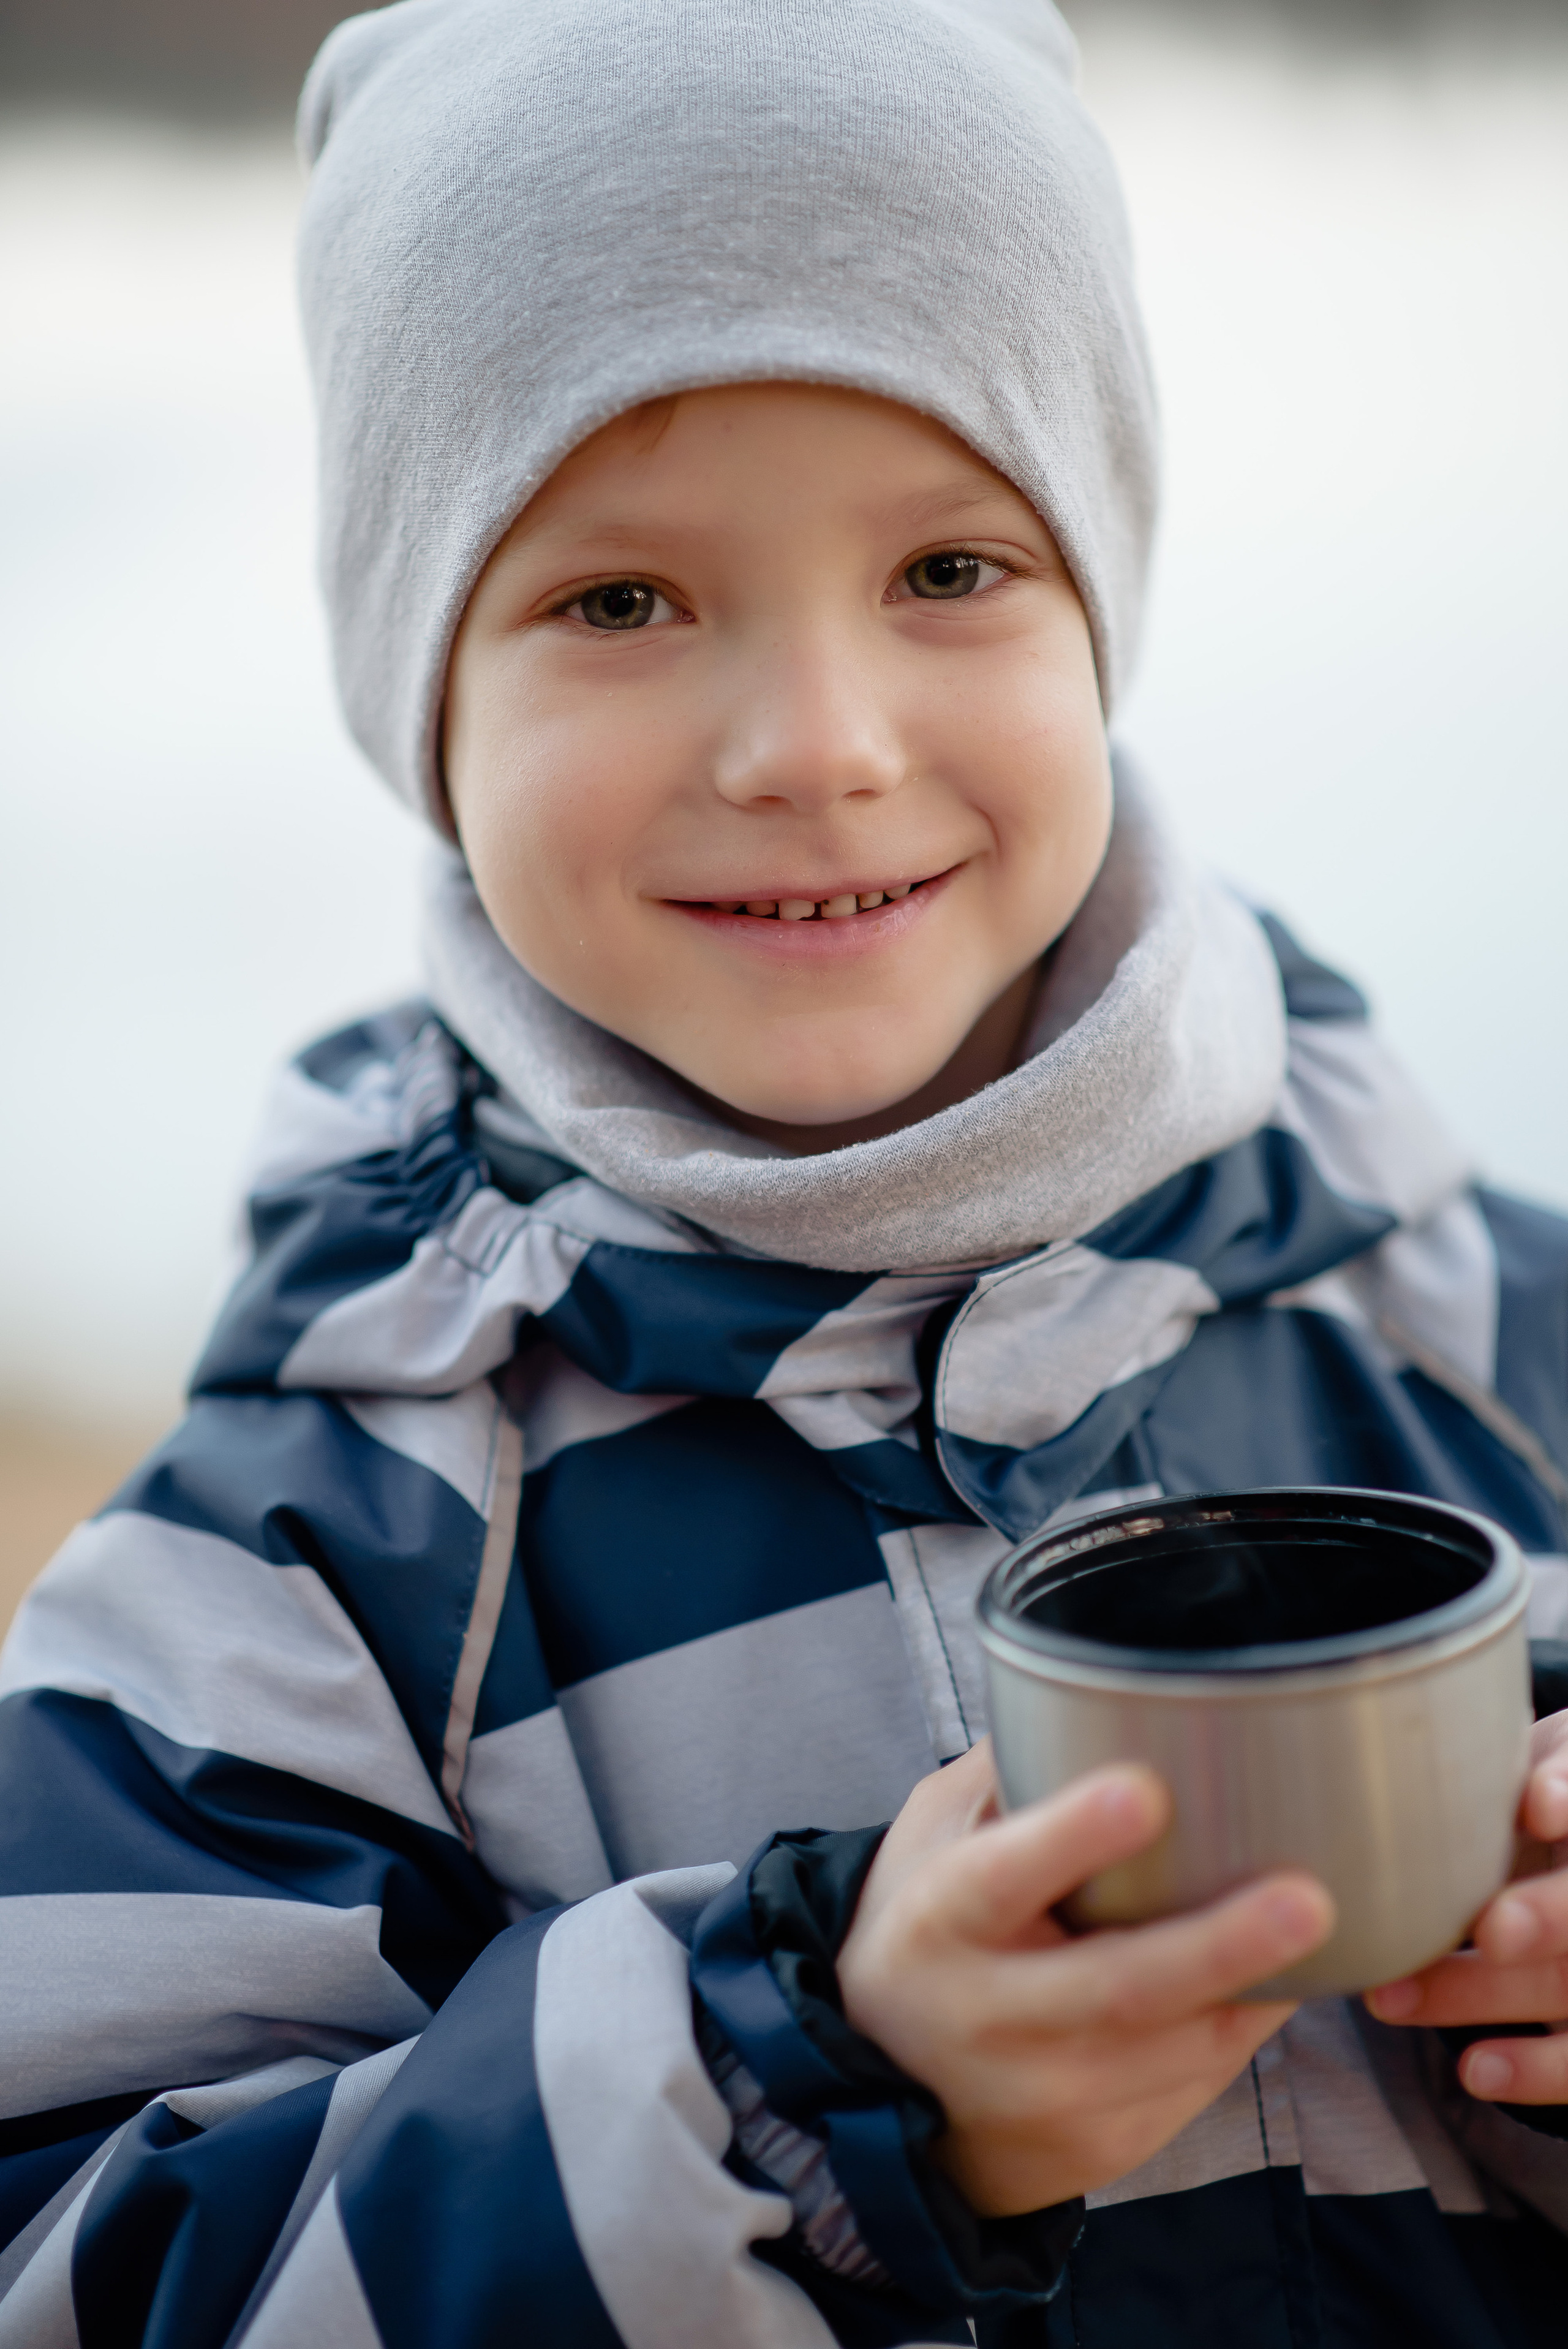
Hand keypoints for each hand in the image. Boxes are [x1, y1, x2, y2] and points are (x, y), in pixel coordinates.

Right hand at [835, 1741, 1334, 2216]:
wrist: (882, 2089)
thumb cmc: (927, 1928)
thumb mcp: (933, 1837)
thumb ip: (1009, 1773)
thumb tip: (1105, 1689)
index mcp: (940, 1921)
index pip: (1004, 1875)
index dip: (1072, 1836)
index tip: (1146, 1789)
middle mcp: (989, 2019)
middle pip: (1117, 1988)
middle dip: (1219, 1945)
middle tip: (1308, 1899)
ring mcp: (1048, 2098)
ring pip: (1178, 2050)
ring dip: (1257, 1987)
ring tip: (1327, 1927)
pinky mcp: (1101, 2146)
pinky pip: (1197, 2085)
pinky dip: (1244, 2027)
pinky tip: (1278, 1976)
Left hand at [1365, 1708, 1567, 2102]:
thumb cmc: (1540, 1787)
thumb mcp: (1532, 1754)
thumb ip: (1499, 1758)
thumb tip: (1424, 1741)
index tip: (1533, 1804)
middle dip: (1549, 1914)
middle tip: (1491, 1926)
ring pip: (1567, 1984)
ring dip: (1484, 1995)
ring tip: (1391, 1999)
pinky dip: (1535, 2071)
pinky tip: (1474, 2069)